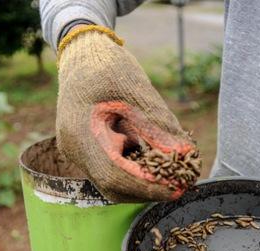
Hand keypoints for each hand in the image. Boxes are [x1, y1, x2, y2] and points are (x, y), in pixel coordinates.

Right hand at [56, 26, 198, 202]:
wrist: (82, 53)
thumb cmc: (106, 65)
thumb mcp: (136, 89)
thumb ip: (159, 125)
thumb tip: (185, 155)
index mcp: (80, 133)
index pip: (113, 175)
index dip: (146, 186)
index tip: (177, 188)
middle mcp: (74, 148)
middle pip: (112, 186)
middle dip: (148, 188)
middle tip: (181, 184)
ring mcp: (77, 151)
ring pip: (112, 182)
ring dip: (143, 181)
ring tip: (173, 171)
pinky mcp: (86, 150)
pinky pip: (111, 170)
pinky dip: (135, 169)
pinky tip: (156, 159)